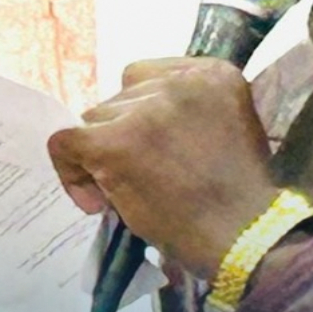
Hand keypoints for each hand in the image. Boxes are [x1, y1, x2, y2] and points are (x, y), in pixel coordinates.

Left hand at [47, 58, 276, 279]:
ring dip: (102, 155)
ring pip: (94, 120)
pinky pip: (65, 142)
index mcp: (212, 73)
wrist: (247, 238)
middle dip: (123, 134)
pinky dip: (69, 171)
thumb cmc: (240, 201)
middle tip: (141, 178)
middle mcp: (178, 81)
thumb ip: (187, 114)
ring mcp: (145, 110)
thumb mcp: (226, 131)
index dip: (140, 113)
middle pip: (120, 97)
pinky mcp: (115, 142)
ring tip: (126, 193)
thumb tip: (128, 124)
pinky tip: (94, 202)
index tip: (150, 147)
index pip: (147, 76)